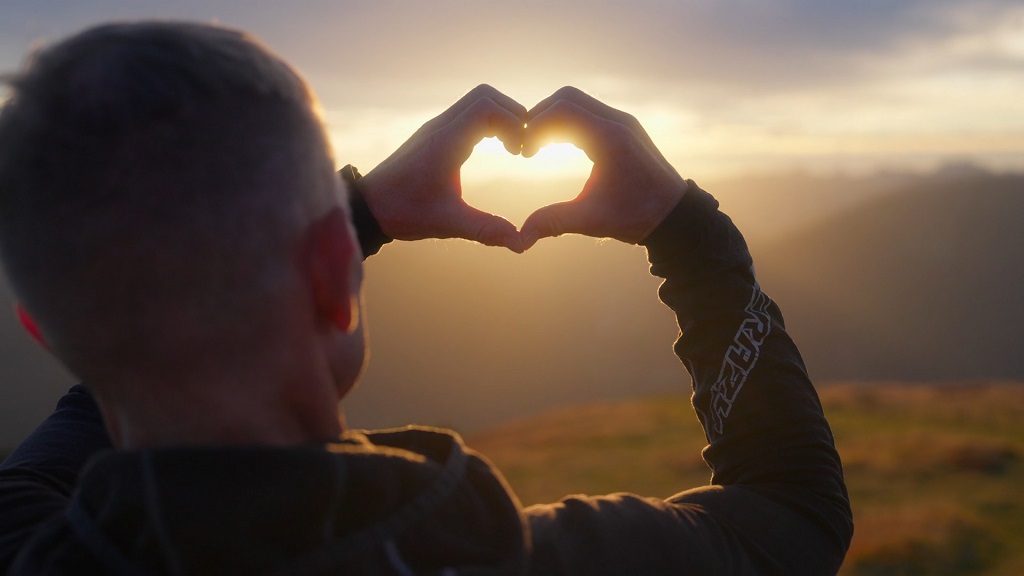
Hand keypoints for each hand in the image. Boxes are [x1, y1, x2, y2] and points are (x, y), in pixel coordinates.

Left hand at [359, 85, 527, 252]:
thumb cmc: (403, 213)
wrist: (366, 206)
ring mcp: (436, 128)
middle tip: (522, 147)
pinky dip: (488, 123)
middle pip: (486, 96)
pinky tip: (495, 150)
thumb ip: (485, 230)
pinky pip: (468, 114)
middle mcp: (440, 127)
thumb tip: (521, 242)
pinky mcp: (434, 135)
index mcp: (445, 142)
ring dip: (501, 118)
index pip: (487, 107)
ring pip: (477, 102)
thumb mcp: (447, 223)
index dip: (514, 122)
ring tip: (512, 149)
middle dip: (513, 115)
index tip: (522, 152)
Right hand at [520, 87, 687, 248]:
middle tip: (525, 146)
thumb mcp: (593, 220)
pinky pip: (588, 112)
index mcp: (610, 138)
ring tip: (537, 147)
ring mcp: (622, 122)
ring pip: (577, 102)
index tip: (524, 153)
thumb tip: (521, 238)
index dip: (535, 127)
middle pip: (567, 98)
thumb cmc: (637, 217)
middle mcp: (618, 122)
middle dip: (540, 117)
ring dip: (553, 119)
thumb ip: (554, 221)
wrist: (675, 215)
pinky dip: (567, 122)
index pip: (562, 111)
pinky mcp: (623, 127)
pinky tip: (556, 146)